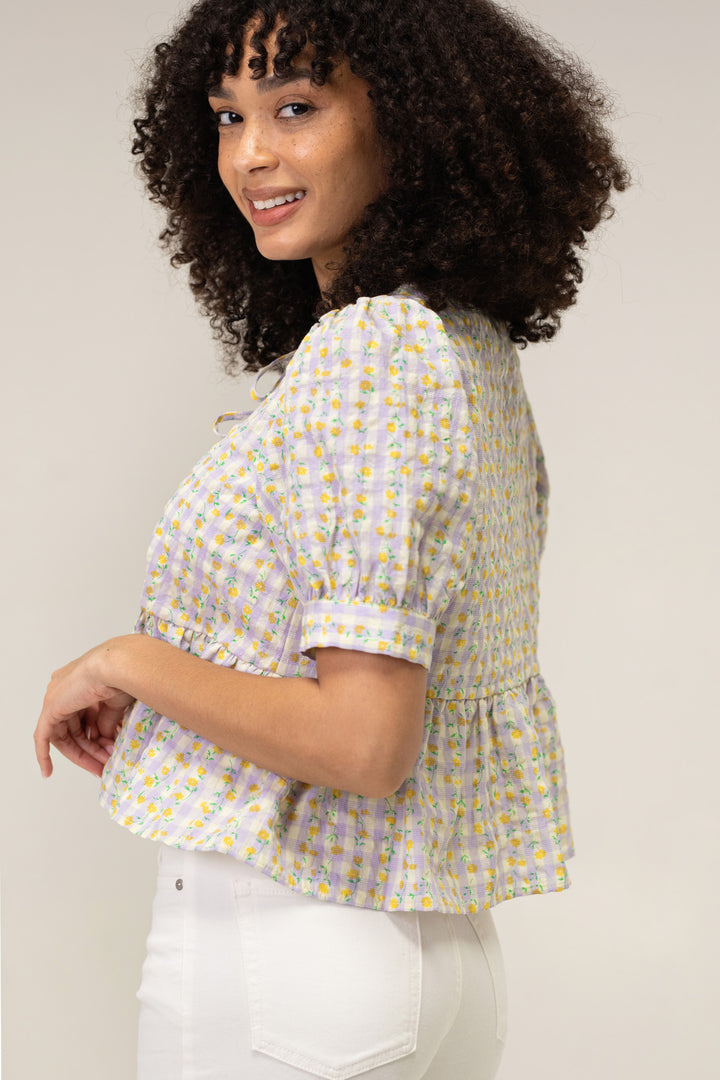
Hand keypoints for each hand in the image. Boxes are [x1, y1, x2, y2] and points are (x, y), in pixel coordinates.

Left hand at [34, 643, 135, 778]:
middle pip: (74, 729)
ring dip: (82, 753)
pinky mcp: (51, 708)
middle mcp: (65, 689)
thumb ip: (107, 723)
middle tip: (104, 765)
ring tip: (99, 766)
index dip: (96, 737)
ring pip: (65, 735)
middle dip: (91, 749)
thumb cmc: (123, 677)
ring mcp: (56, 698)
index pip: (84, 718)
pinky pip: (42, 737)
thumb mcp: (115, 706)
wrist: (117, 667)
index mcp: (80, 683)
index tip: (108, 752)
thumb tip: (105, 740)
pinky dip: (43, 754)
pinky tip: (47, 771)